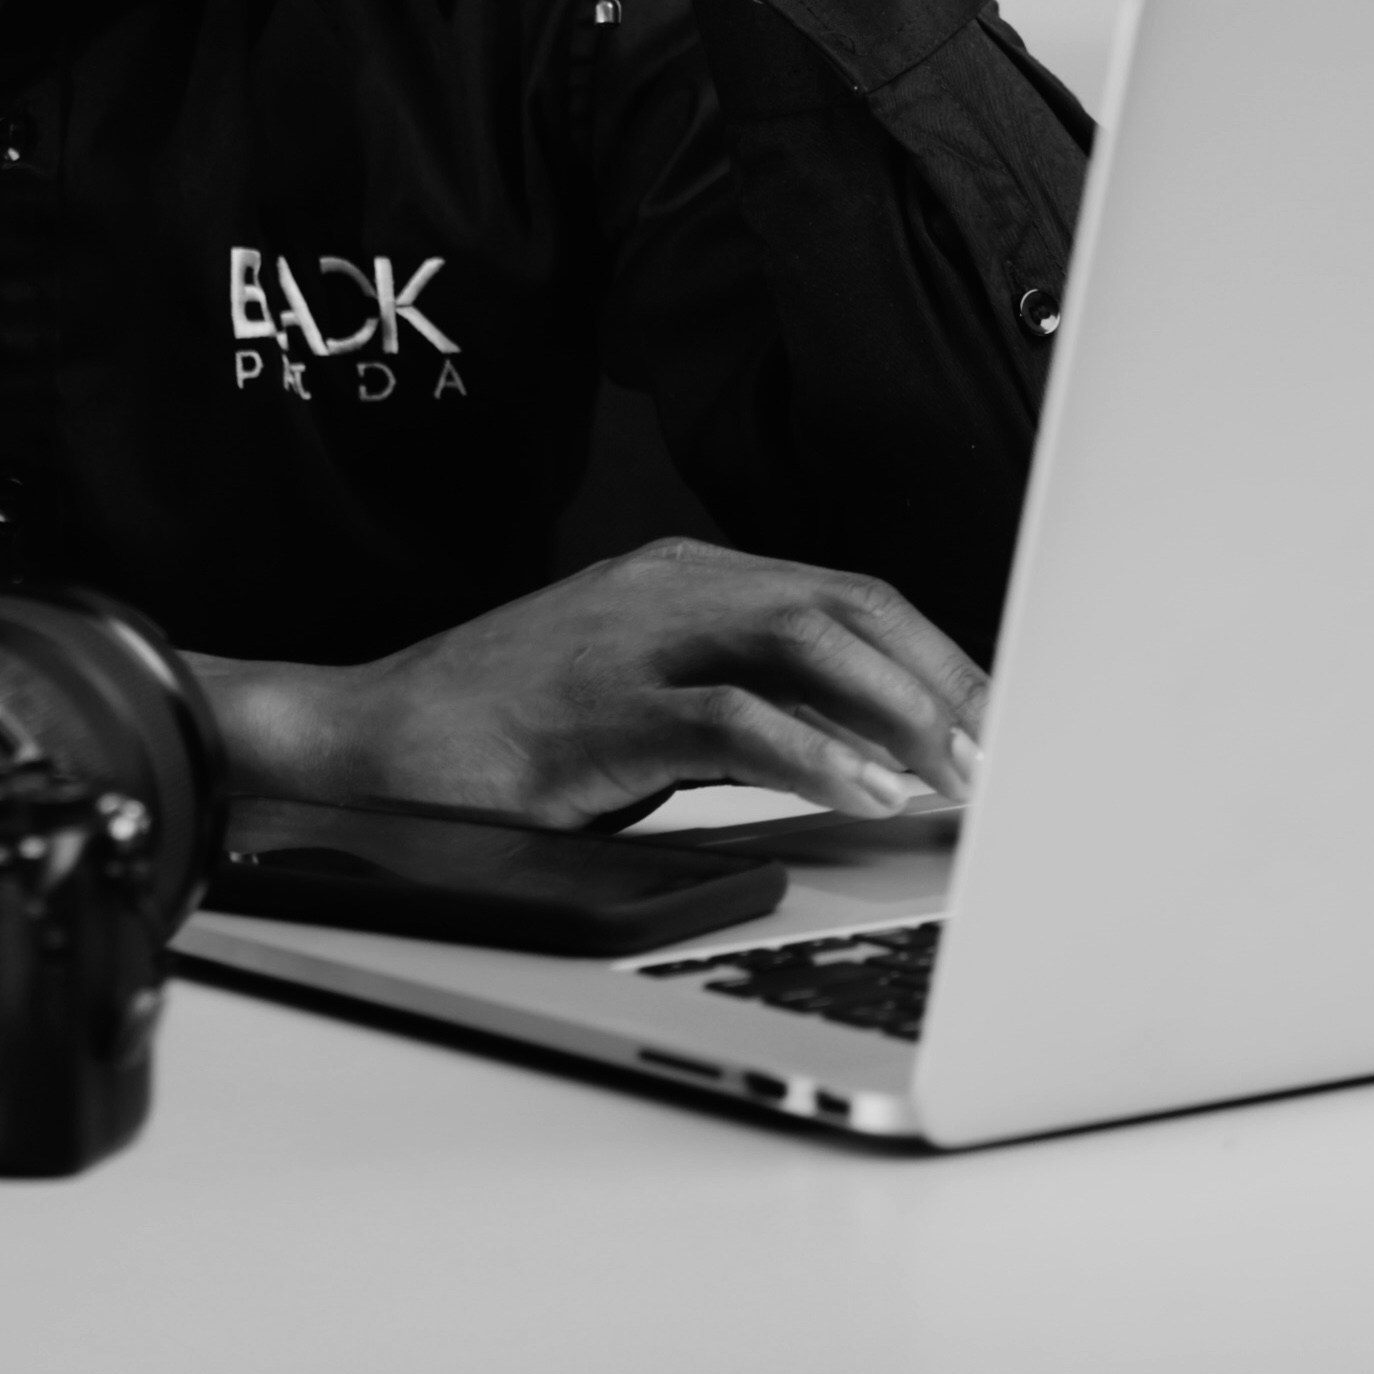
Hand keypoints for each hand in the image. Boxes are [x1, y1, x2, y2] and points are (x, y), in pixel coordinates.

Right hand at [199, 539, 988, 827]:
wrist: (372, 741)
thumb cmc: (506, 732)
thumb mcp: (643, 701)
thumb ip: (745, 704)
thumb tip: (868, 756)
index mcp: (680, 576)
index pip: (842, 592)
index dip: (934, 655)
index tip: (995, 723)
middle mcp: (666, 586)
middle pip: (843, 605)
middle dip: (939, 680)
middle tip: (1002, 756)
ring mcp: (632, 638)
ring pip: (802, 640)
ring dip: (898, 712)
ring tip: (954, 779)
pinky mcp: (601, 707)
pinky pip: (732, 718)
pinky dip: (815, 755)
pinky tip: (862, 797)